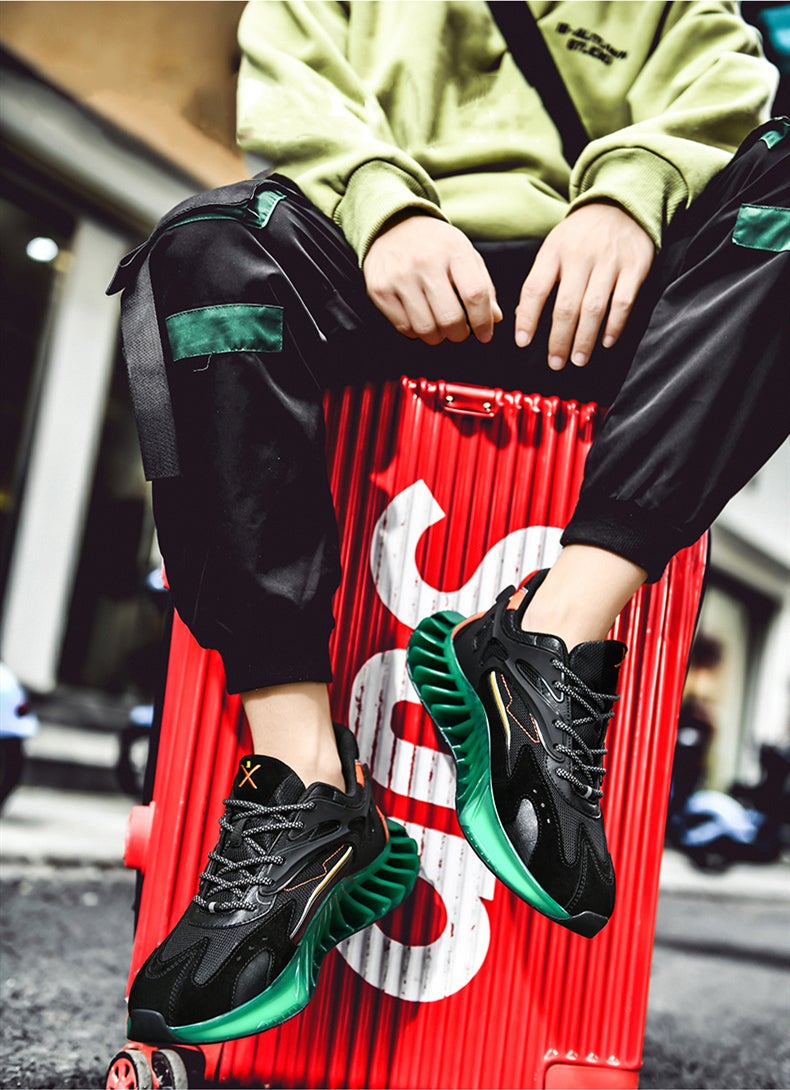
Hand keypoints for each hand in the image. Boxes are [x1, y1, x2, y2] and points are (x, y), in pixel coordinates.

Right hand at [363, 215, 502, 344]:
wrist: (392, 225)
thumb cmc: (435, 246)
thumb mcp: (465, 254)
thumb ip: (483, 286)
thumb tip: (494, 319)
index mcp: (453, 251)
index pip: (475, 295)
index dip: (482, 321)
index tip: (484, 334)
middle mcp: (425, 263)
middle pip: (450, 318)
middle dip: (459, 334)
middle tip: (459, 331)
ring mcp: (400, 276)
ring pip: (426, 329)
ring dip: (438, 337)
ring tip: (440, 327)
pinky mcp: (380, 289)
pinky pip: (404, 327)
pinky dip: (416, 332)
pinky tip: (420, 319)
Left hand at [514, 203, 654, 368]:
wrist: (622, 204)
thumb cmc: (581, 235)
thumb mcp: (554, 247)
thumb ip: (541, 279)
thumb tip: (522, 319)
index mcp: (554, 252)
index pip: (535, 288)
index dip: (527, 318)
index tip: (522, 342)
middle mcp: (580, 256)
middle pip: (566, 305)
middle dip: (559, 339)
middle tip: (555, 363)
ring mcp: (609, 262)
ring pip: (593, 308)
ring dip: (584, 338)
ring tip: (578, 360)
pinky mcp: (634, 267)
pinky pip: (623, 302)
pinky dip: (614, 325)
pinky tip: (606, 342)